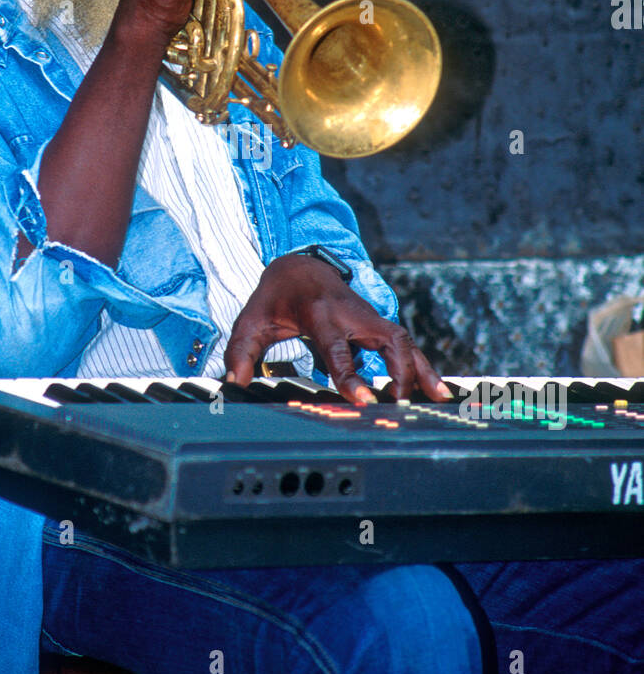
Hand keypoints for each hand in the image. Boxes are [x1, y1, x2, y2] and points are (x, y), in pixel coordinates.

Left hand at [224, 254, 453, 404]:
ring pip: (404, 341)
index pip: (338, 348)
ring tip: (436, 400)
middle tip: (400, 405)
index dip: (352, 375)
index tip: (366, 399)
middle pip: (386, 340)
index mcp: (320, 314)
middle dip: (399, 372)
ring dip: (420, 370)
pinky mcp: (377, 326)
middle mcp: (351, 315)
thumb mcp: (251, 321)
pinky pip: (406, 346)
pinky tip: (438, 390)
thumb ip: (241, 351)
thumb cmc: (275, 299)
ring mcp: (368, 318)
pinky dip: (424, 367)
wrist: (299, 267)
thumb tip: (234, 382)